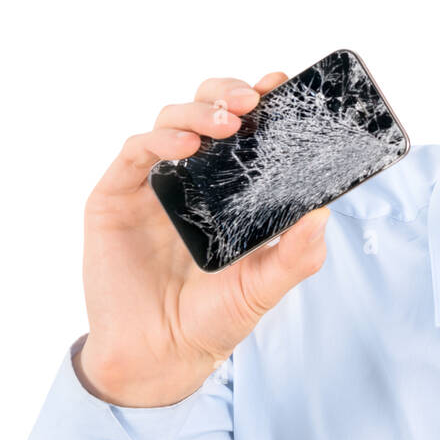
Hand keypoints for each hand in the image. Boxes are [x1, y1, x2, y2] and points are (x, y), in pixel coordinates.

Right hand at [77, 71, 331, 406]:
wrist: (160, 356)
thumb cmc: (212, 318)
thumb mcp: (265, 286)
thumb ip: (298, 253)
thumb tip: (325, 211)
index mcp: (228, 188)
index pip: (244, 129)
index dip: (260, 100)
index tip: (281, 83)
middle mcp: (190, 178)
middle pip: (205, 109)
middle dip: (229, 94)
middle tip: (253, 100)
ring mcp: (151, 183)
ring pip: (171, 121)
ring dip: (199, 111)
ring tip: (227, 122)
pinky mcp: (115, 197)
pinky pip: (135, 152)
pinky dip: (160, 140)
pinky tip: (186, 148)